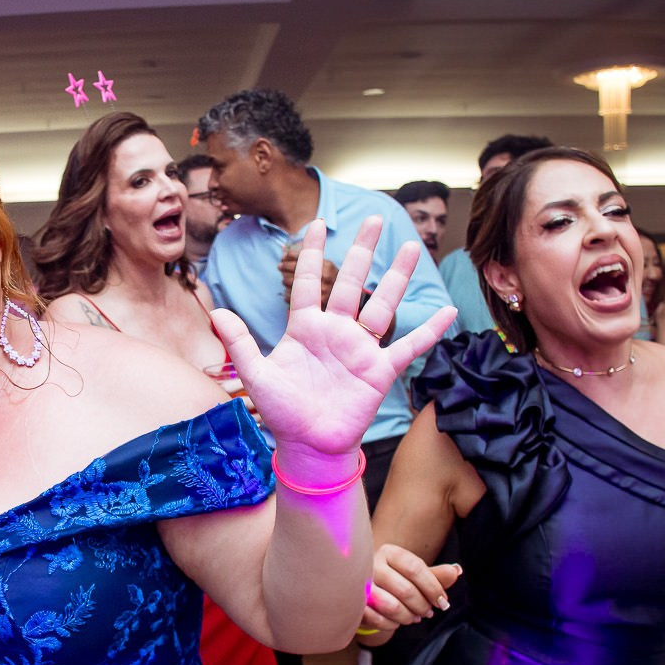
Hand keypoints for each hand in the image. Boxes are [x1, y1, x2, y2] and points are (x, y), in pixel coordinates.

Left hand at [215, 219, 458, 480]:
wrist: (308, 446)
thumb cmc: (282, 411)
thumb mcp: (256, 375)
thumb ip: (239, 342)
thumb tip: (216, 311)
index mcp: (305, 328)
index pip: (308, 282)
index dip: (312, 253)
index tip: (319, 222)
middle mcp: (336, 332)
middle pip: (351, 282)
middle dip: (362, 251)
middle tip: (375, 219)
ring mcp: (360, 349)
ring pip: (382, 305)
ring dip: (397, 277)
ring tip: (411, 246)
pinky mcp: (379, 371)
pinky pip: (409, 347)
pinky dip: (429, 331)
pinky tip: (447, 312)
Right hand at [357, 545, 461, 643]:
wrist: (363, 591)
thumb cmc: (395, 580)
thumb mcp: (415, 575)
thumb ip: (435, 574)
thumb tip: (457, 571)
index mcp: (390, 552)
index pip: (415, 568)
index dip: (433, 588)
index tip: (443, 602)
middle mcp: (372, 565)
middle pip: (406, 589)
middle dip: (422, 606)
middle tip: (428, 612)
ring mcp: (360, 585)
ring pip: (392, 606)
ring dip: (408, 616)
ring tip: (413, 617)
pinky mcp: (354, 604)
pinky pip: (378, 619)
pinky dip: (392, 624)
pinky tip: (397, 622)